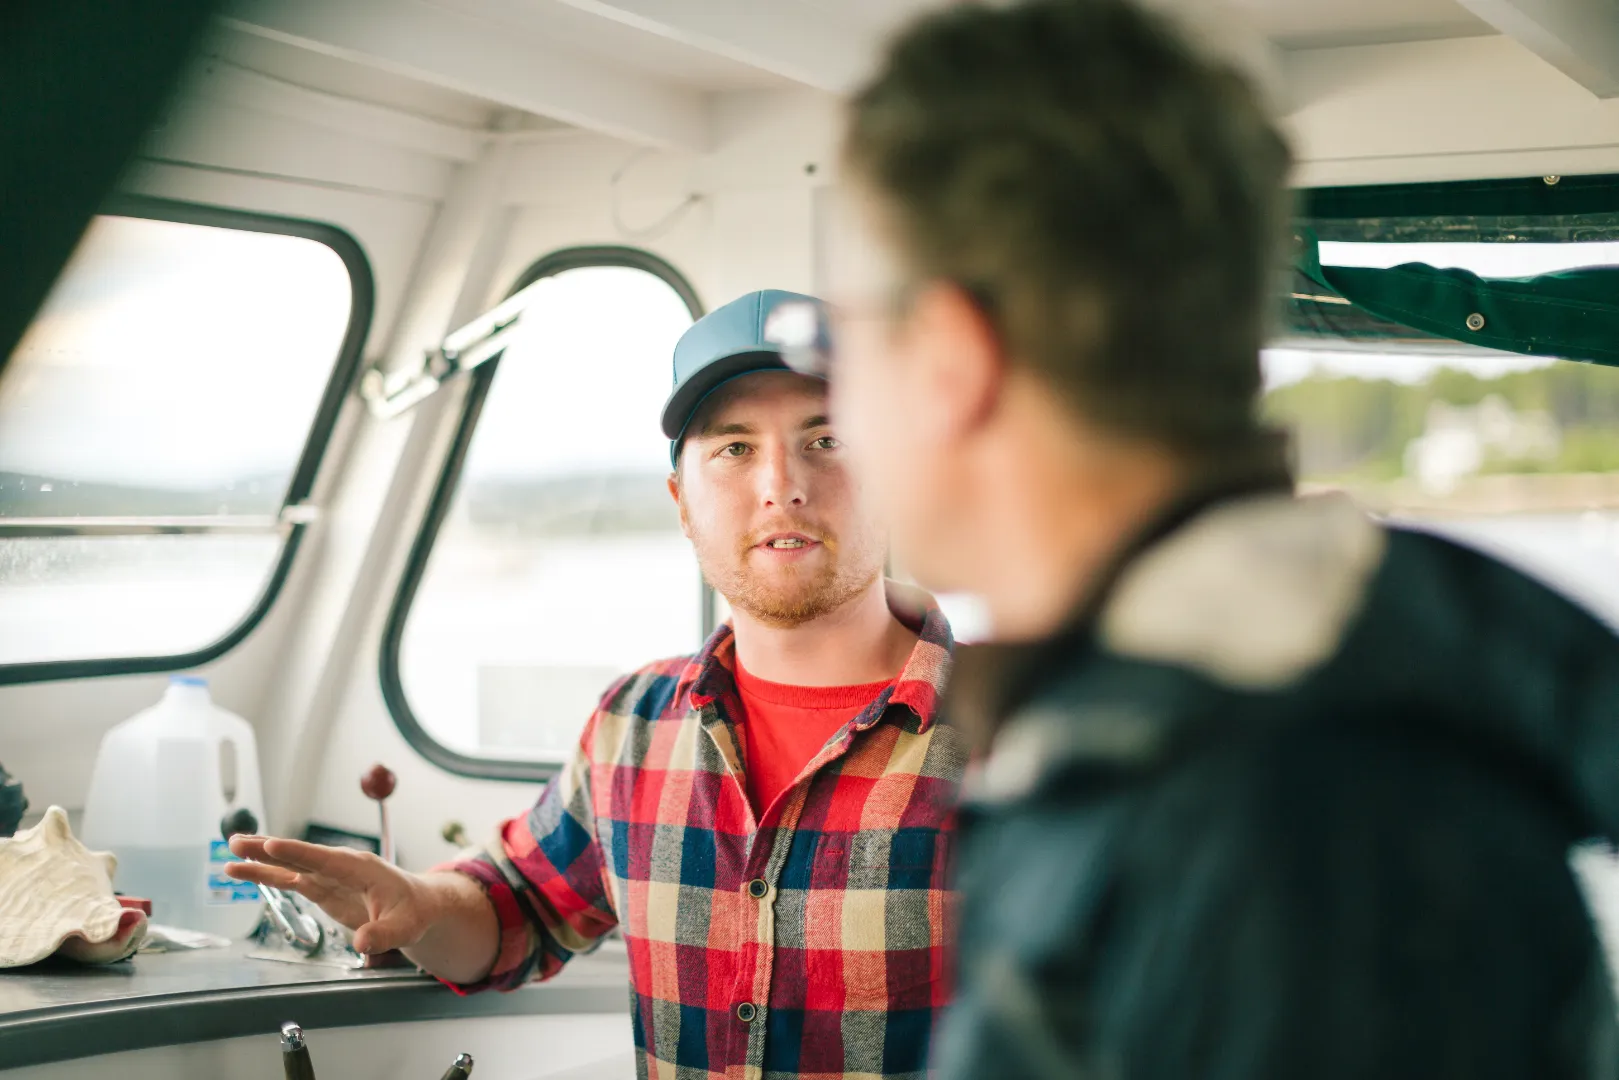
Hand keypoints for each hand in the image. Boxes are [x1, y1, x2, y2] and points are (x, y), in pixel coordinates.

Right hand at [225, 836, 432, 954]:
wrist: (417, 905)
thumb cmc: (413, 912)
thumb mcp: (405, 927)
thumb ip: (383, 934)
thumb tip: (361, 944)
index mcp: (360, 868)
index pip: (324, 859)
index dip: (297, 853)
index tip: (271, 845)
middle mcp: (341, 867)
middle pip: (299, 856)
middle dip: (268, 850)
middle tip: (236, 843)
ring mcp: (329, 876)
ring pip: (290, 866)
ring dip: (261, 860)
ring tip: (230, 856)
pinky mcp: (323, 888)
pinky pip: (291, 879)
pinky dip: (268, 875)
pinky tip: (246, 871)